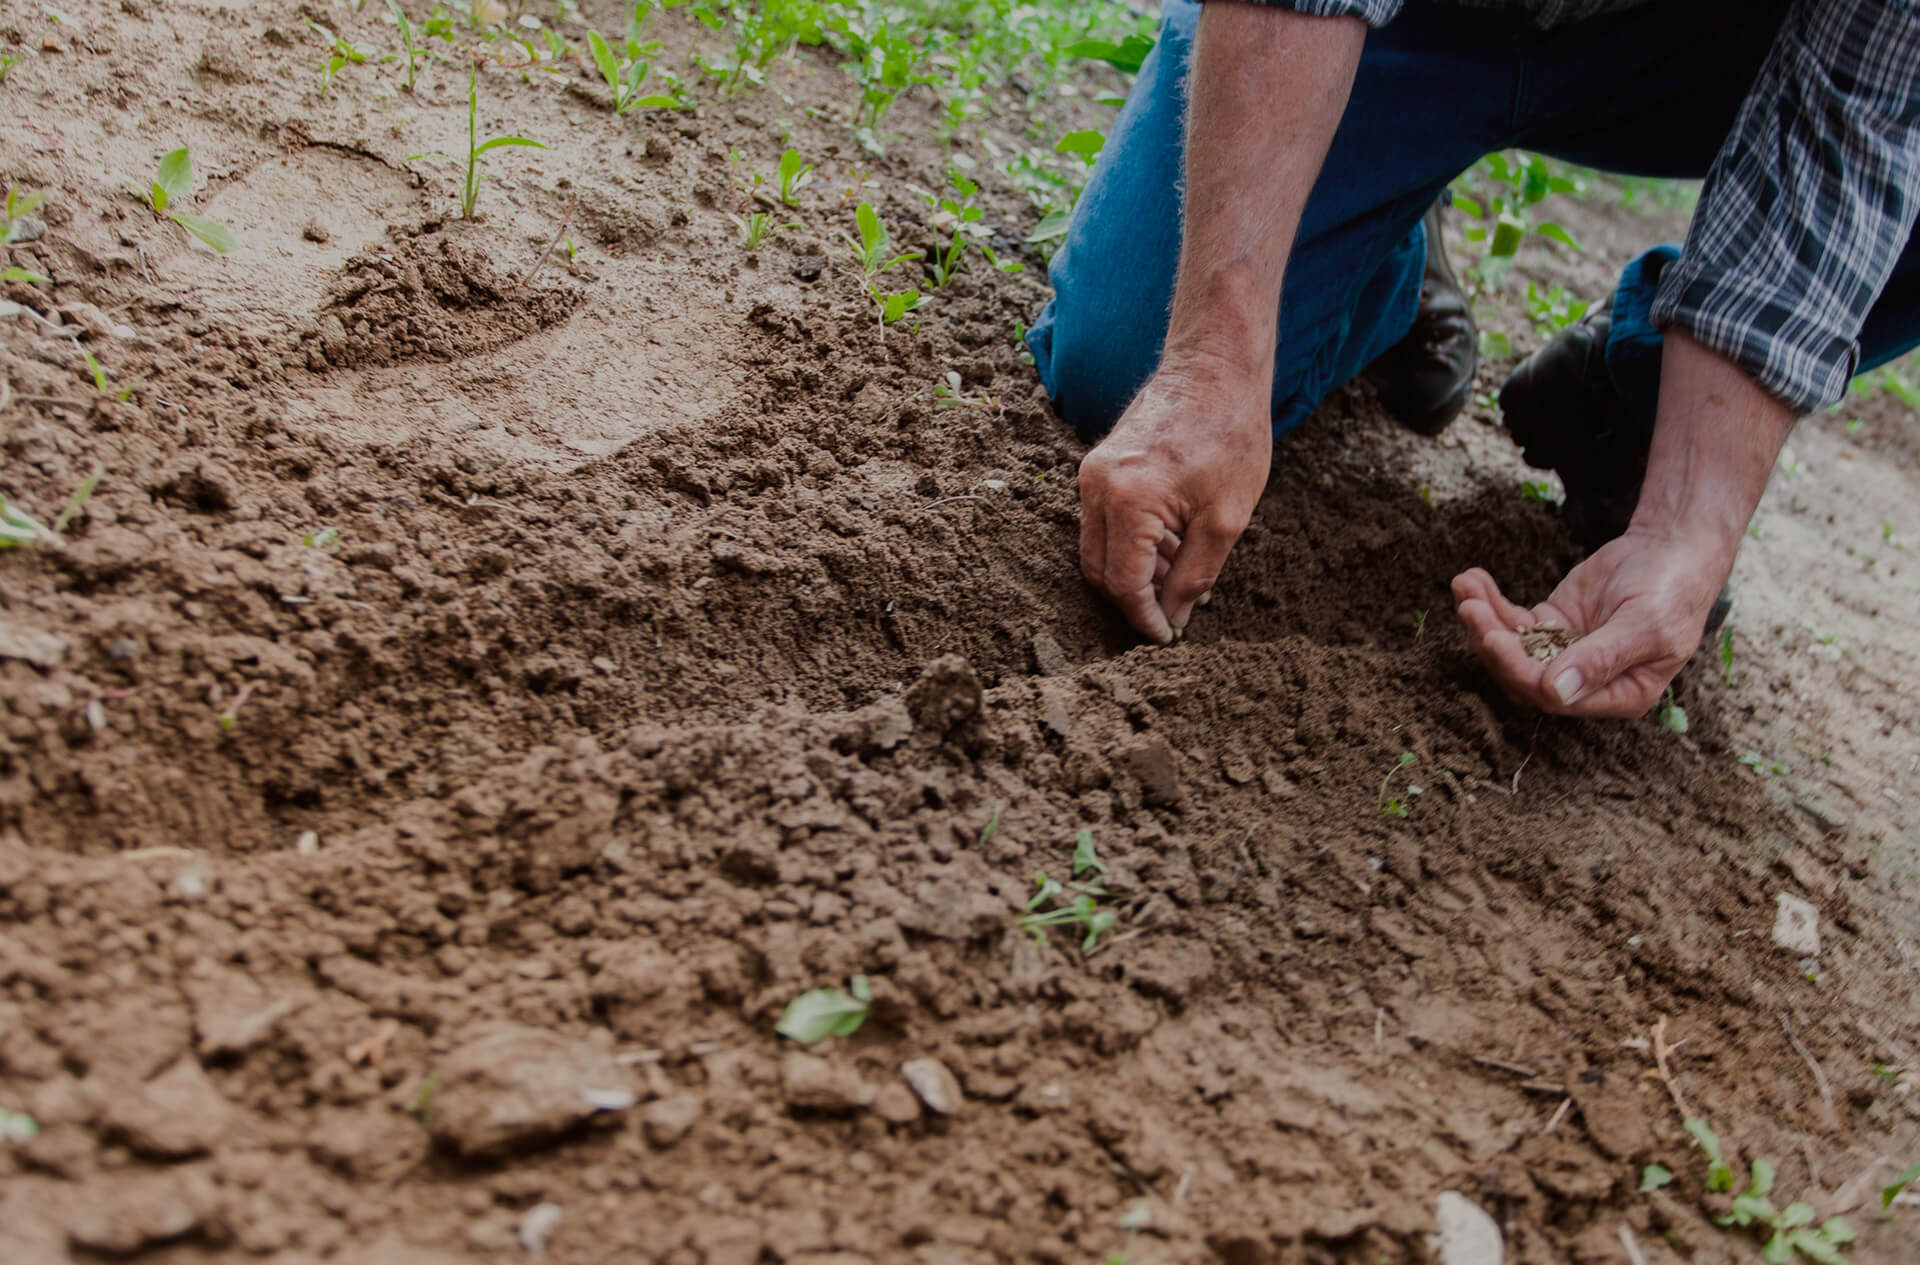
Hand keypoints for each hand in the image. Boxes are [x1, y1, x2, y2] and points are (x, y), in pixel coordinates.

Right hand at [1077, 360, 1272, 642]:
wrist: (1215, 368)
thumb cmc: (1230, 435)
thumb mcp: (1226, 519)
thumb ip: (1194, 577)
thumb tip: (1173, 619)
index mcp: (1128, 501)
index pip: (1123, 584)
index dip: (1144, 619)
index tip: (1167, 638)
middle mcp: (1096, 487)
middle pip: (1099, 571)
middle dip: (1134, 600)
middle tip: (1173, 614)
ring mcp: (1091, 474)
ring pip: (1097, 549)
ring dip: (1133, 572)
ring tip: (1181, 575)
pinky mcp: (1097, 466)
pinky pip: (1102, 523)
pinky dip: (1130, 545)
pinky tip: (1171, 546)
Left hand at [1451, 526, 1732, 717]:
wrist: (1673, 548)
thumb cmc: (1672, 590)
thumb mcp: (1645, 625)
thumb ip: (1601, 659)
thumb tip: (1556, 692)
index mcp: (1618, 695)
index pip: (1555, 697)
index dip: (1520, 670)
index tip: (1495, 637)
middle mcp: (1586, 682)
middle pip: (1523, 676)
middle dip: (1492, 643)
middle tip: (1470, 608)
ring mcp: (1564, 652)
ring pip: (1511, 648)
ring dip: (1483, 620)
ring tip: (1464, 586)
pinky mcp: (1551, 624)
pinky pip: (1512, 621)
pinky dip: (1490, 602)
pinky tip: (1472, 579)